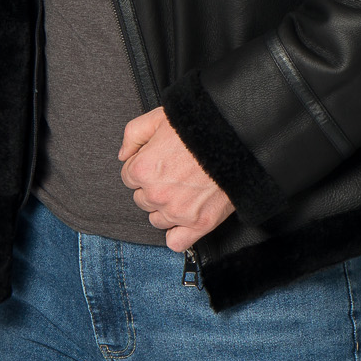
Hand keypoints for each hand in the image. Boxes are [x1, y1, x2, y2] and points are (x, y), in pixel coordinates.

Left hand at [119, 106, 234, 251]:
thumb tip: (124, 155)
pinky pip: (176, 242)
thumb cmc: (199, 125)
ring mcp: (178, 211)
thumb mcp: (158, 117)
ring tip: (184, 189)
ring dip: (165, 208)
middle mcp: (157, 194)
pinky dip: (178, 233)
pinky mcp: (200, 223)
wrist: (236, 137)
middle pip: (142, 199)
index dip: (143, 166)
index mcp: (143, 169)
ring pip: (157, 219)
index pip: (129, 177)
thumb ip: (133, 135)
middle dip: (154, 187)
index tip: (159, 161)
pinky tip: (184, 218)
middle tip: (174, 172)